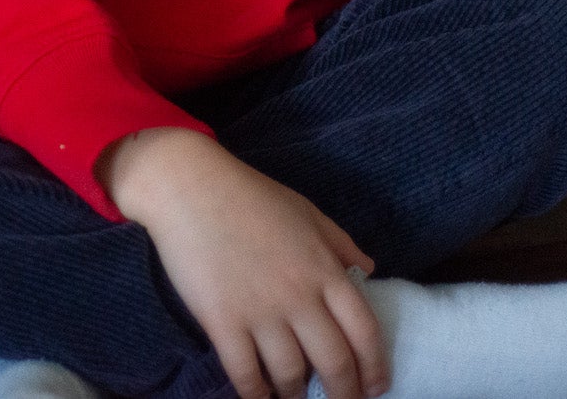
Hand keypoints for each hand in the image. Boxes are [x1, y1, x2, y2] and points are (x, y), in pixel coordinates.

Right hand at [98, 128, 387, 398]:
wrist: (190, 188)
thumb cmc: (251, 195)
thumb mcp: (307, 212)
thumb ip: (340, 243)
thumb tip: (369, 270)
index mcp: (325, 269)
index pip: (364, 331)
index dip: (374, 367)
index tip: (375, 387)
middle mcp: (299, 296)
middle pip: (334, 362)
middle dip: (343, 393)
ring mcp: (260, 312)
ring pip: (291, 374)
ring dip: (297, 395)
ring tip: (295, 398)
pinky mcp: (222, 322)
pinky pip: (245, 373)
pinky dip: (256, 394)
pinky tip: (260, 397)